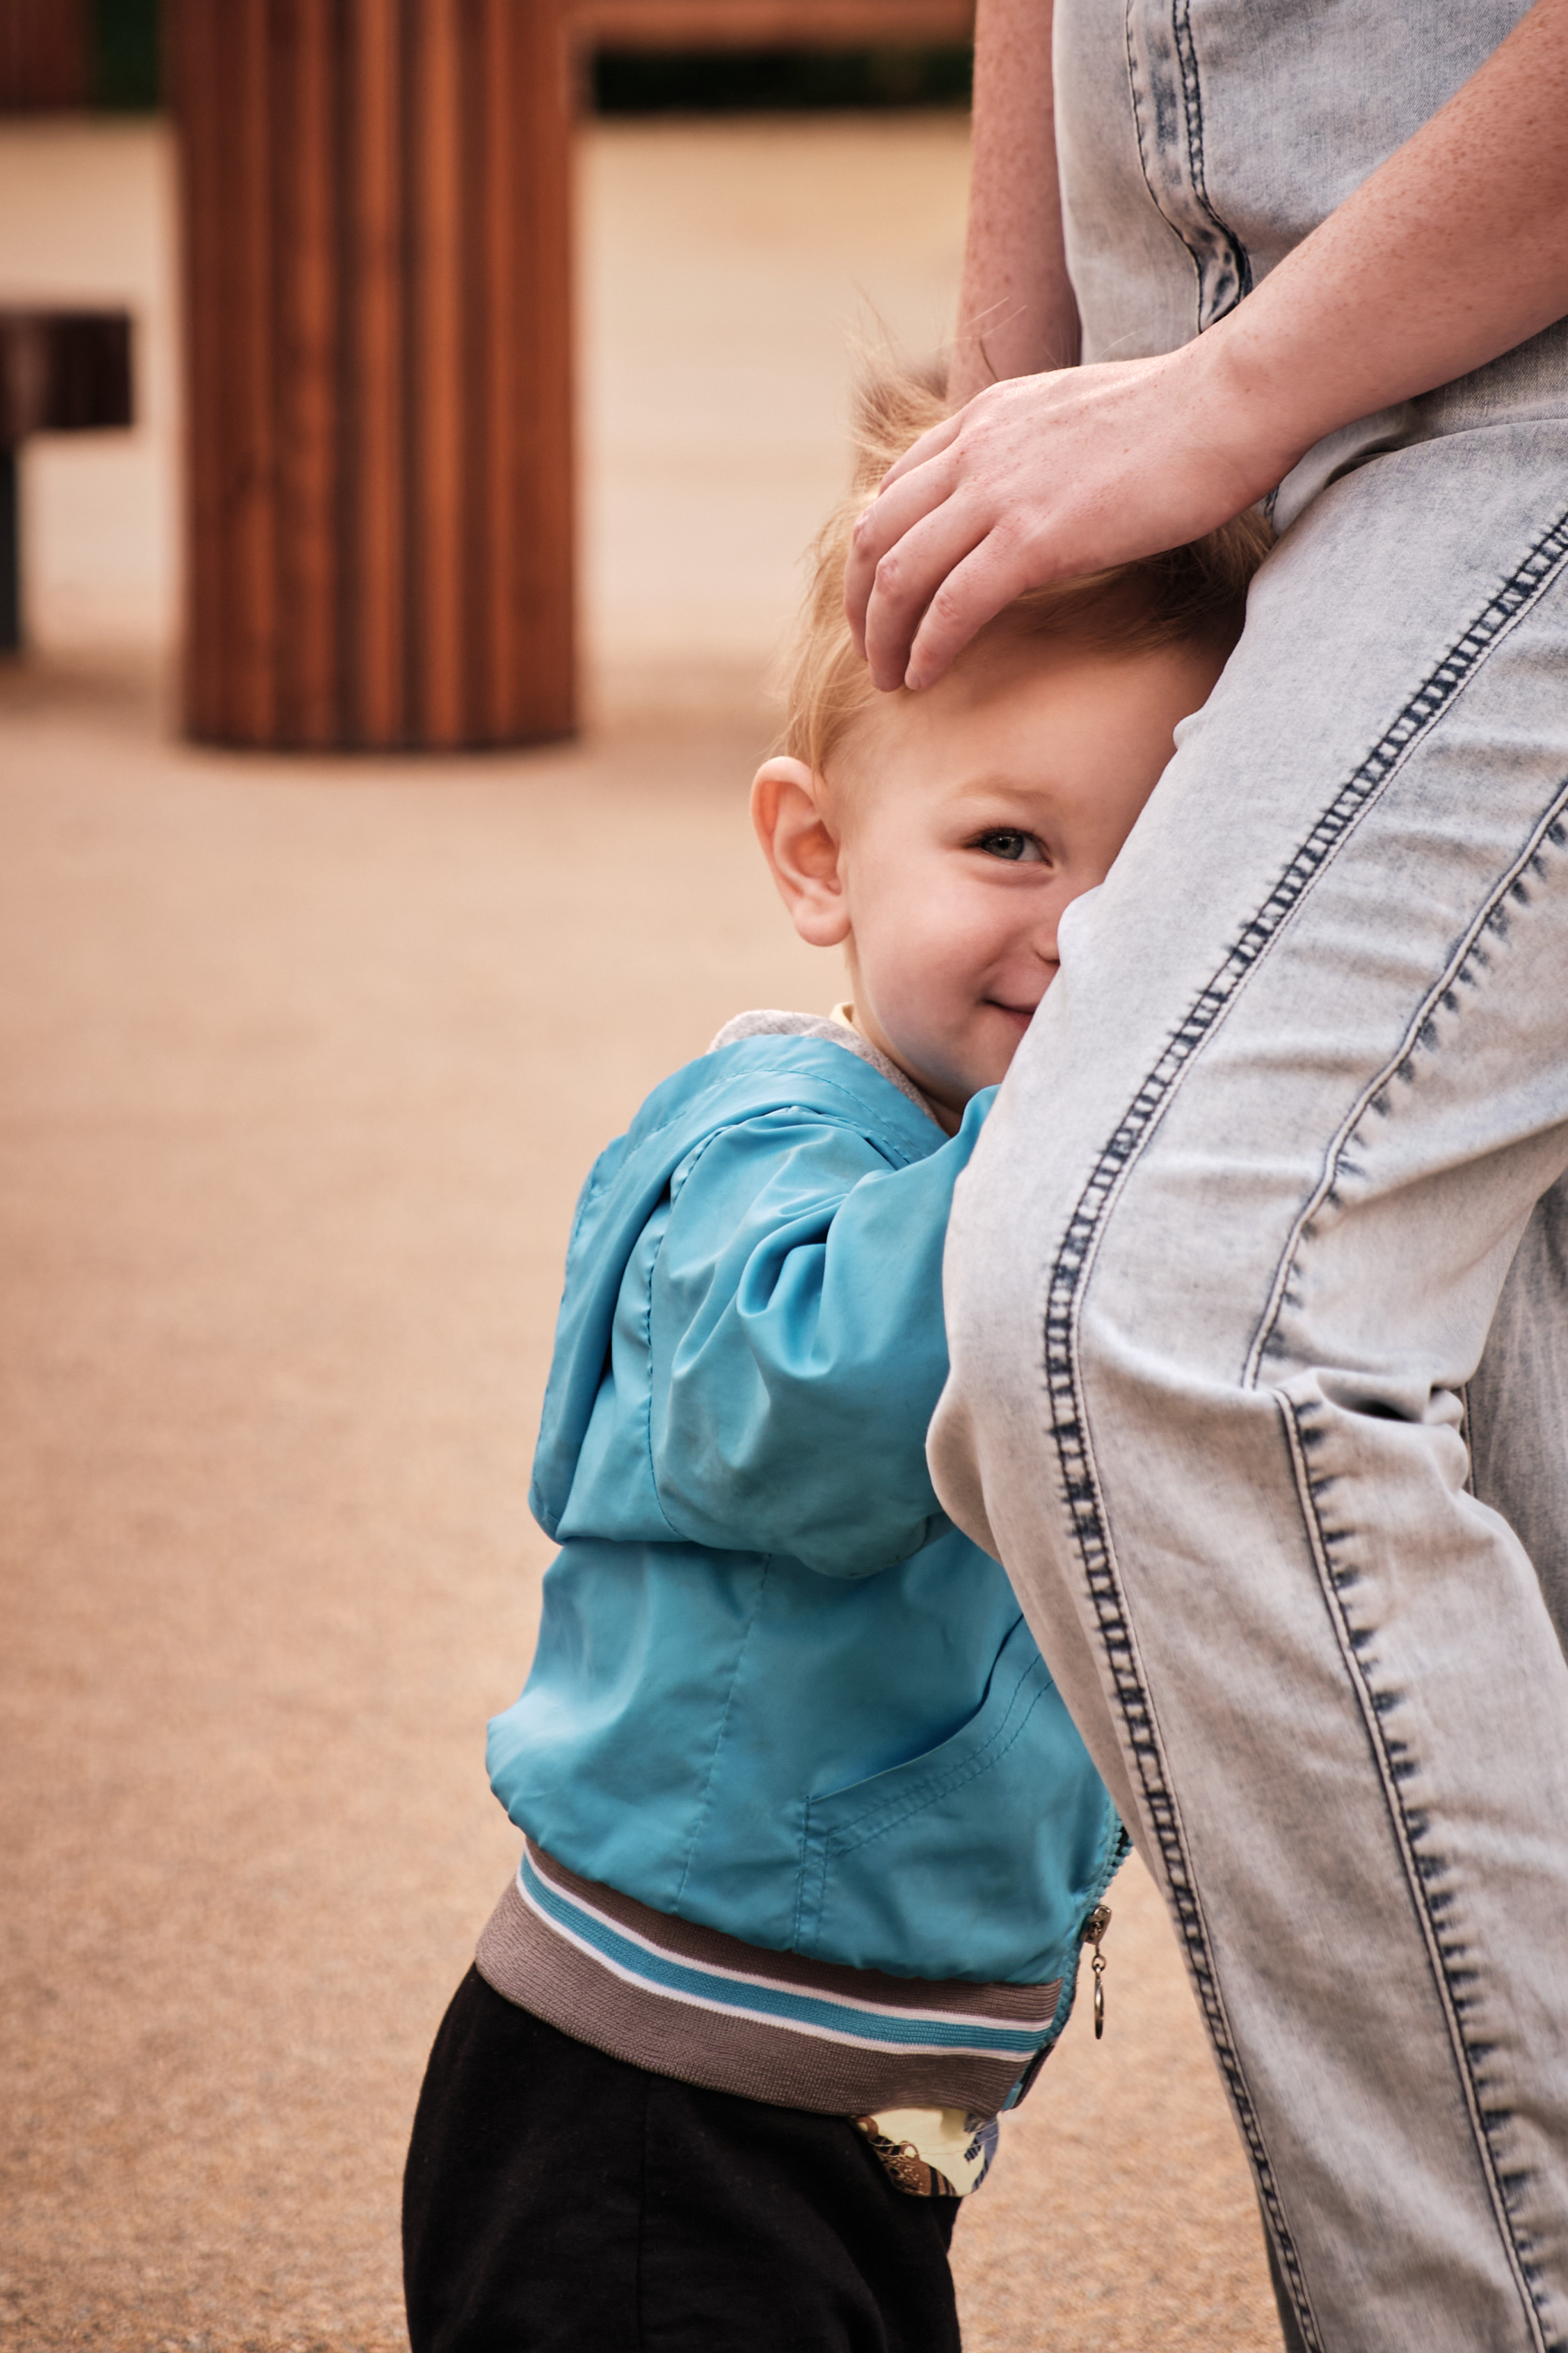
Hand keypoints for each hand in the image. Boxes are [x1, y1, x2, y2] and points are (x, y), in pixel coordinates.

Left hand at [843, 341, 1292, 692]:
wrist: (1225, 403)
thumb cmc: (1178, 417)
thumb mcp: (1079, 417)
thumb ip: (1034, 451)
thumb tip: (1034, 494)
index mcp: (984, 418)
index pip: (893, 489)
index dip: (875, 551)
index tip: (882, 596)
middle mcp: (975, 451)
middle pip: (873, 534)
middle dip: (859, 602)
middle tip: (869, 648)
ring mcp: (998, 493)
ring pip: (898, 574)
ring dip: (881, 637)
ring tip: (888, 677)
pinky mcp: (1031, 539)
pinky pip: (950, 607)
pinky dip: (926, 648)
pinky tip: (923, 677)